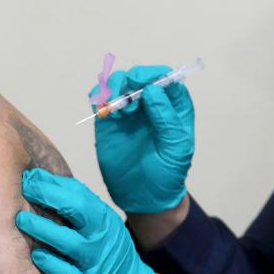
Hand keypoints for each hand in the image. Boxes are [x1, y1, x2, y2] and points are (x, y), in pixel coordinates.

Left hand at [15, 168, 154, 273]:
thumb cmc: (108, 253)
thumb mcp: (101, 226)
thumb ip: (78, 209)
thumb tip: (43, 184)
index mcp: (103, 218)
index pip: (78, 193)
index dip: (52, 182)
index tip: (30, 176)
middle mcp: (100, 237)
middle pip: (76, 210)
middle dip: (48, 196)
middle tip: (24, 189)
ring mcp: (95, 262)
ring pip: (69, 243)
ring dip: (43, 229)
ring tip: (21, 220)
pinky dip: (52, 264)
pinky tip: (36, 255)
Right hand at [92, 65, 193, 213]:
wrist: (144, 198)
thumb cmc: (167, 174)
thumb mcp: (175, 148)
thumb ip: (166, 119)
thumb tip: (152, 90)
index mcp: (173, 107)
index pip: (166, 78)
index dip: (155, 75)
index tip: (144, 84)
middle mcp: (150, 104)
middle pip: (139, 76)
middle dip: (131, 80)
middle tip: (127, 97)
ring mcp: (128, 111)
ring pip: (118, 82)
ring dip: (114, 88)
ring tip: (117, 110)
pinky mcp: (108, 121)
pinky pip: (100, 99)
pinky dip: (98, 97)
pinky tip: (103, 110)